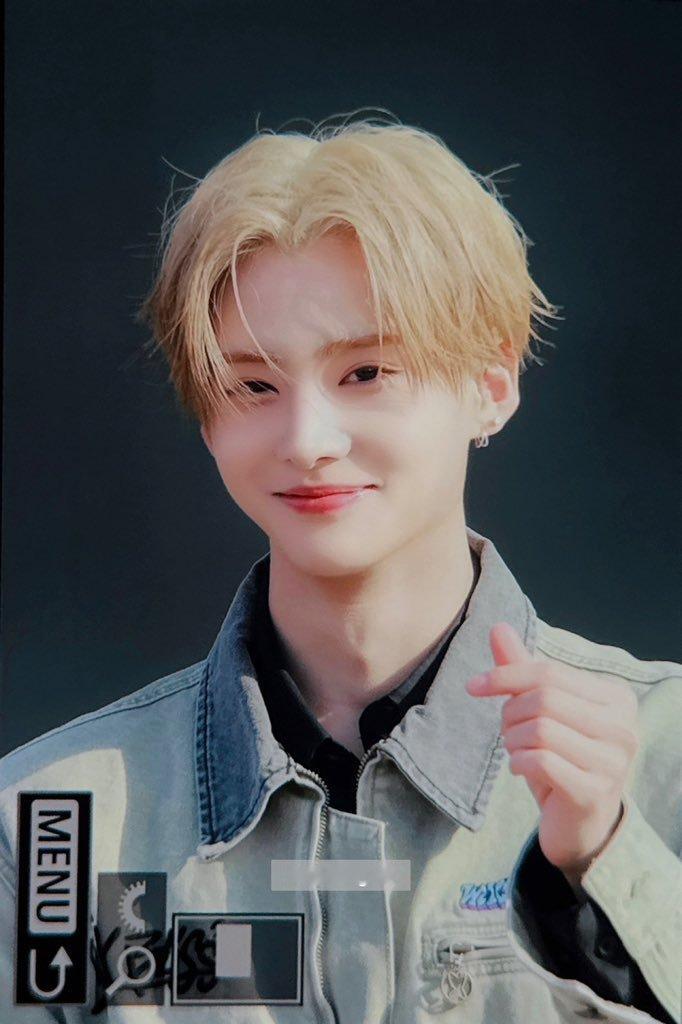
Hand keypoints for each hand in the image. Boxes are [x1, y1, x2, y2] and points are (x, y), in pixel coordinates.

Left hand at [465, 623, 638, 886]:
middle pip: (544, 698)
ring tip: (517, 751)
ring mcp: (613, 761)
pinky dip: (518, 762)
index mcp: (616, 696)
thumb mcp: (542, 710)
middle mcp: (623, 726)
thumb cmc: (562, 757)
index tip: (473, 686)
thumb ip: (522, 669)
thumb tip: (497, 626)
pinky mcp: (594, 792)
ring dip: (513, 740)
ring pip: (540, 729)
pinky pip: (540, 762)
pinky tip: (521, 769)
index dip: (505, 675)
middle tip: (507, 731)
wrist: (579, 823)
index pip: (549, 672)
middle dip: (511, 713)